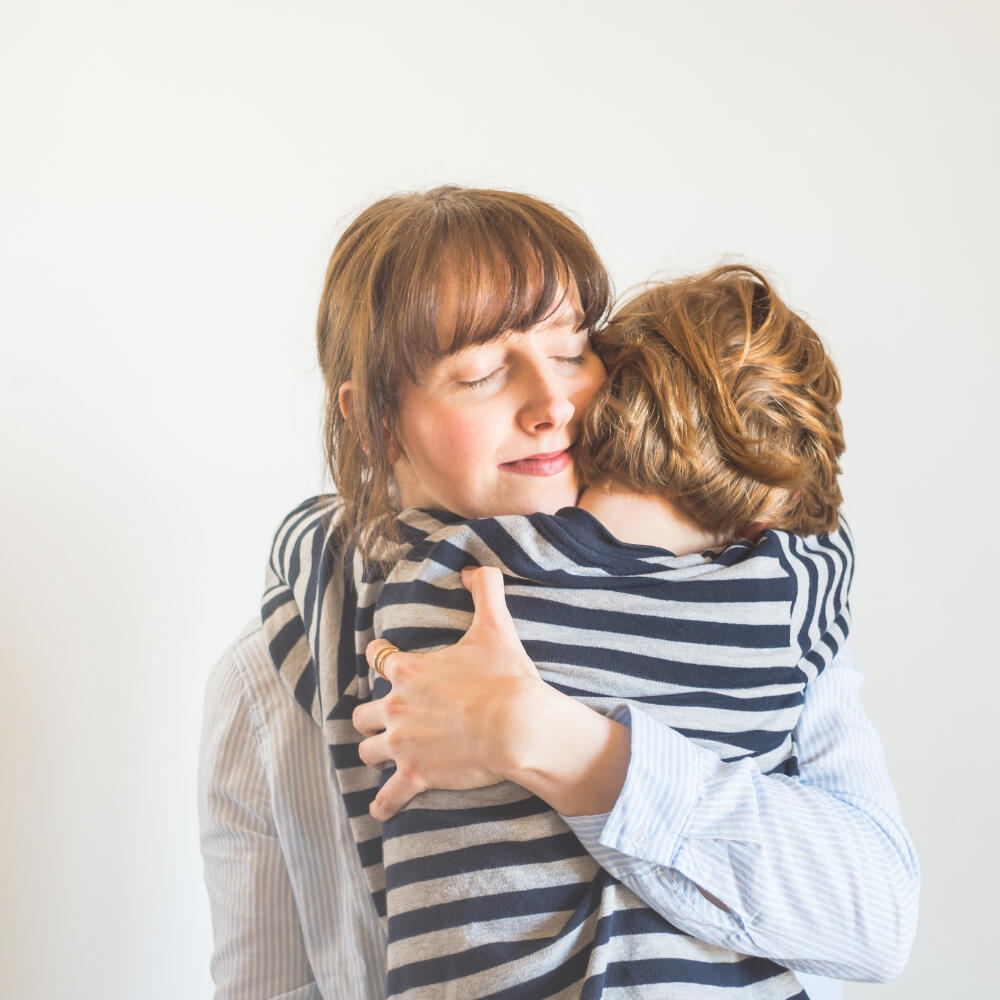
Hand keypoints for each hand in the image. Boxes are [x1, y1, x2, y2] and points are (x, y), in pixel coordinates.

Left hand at [352, 566, 542, 821]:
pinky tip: (381, 808)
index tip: (381, 660)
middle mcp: (397, 707)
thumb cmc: (505, 676)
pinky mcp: (416, 775)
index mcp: (409, 671)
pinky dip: (384, 803)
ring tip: (382, 757)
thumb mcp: (495, 626)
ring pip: (368, 750)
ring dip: (374, 752)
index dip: (379, 658)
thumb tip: (476, 567)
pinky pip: (388, 796)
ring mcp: (403, 744)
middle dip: (370, 716)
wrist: (517, 725)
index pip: (378, 659)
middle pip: (364, 713)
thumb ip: (485, 590)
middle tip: (383, 719)